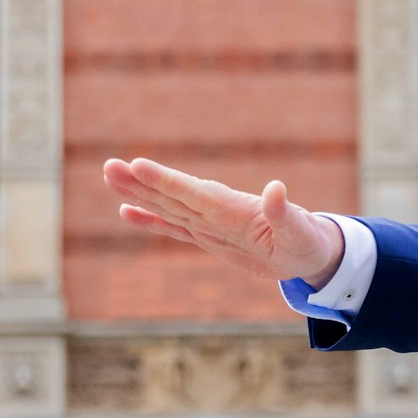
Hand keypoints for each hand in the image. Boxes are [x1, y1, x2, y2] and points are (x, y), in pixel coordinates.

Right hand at [103, 158, 345, 286]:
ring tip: (110, 176)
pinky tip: (127, 212)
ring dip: (138, 194)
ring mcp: (209, 223)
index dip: (166, 180)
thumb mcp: (301, 232)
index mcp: (234, 209)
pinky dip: (151, 221)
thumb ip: (285, 213)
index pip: (194, 192)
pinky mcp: (208, 237)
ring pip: (167, 206)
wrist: (308, 252)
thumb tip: (277, 188)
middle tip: (109, 166)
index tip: (138, 165)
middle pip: (172, 194)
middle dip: (141, 182)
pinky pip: (174, 227)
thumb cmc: (308, 241)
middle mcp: (216, 211)